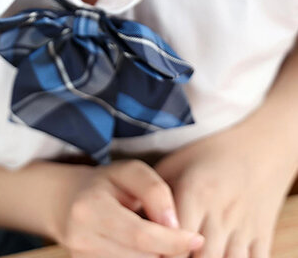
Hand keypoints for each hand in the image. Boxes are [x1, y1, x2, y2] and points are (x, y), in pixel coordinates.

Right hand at [50, 158, 204, 256]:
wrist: (65, 201)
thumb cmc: (105, 184)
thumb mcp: (129, 172)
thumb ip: (154, 191)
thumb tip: (174, 226)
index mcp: (90, 208)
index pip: (141, 235)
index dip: (173, 241)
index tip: (196, 238)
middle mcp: (81, 238)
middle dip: (165, 251)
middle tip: (174, 238)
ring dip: (153, 257)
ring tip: (153, 241)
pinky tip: (142, 249)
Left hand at [153, 119, 297, 257]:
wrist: (257, 146)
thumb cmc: (206, 155)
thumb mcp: (174, 165)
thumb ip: (153, 194)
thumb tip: (131, 220)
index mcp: (195, 192)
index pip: (175, 239)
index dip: (162, 251)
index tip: (154, 248)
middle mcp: (221, 212)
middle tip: (170, 253)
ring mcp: (245, 226)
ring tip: (194, 256)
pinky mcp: (263, 236)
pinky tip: (220, 257)